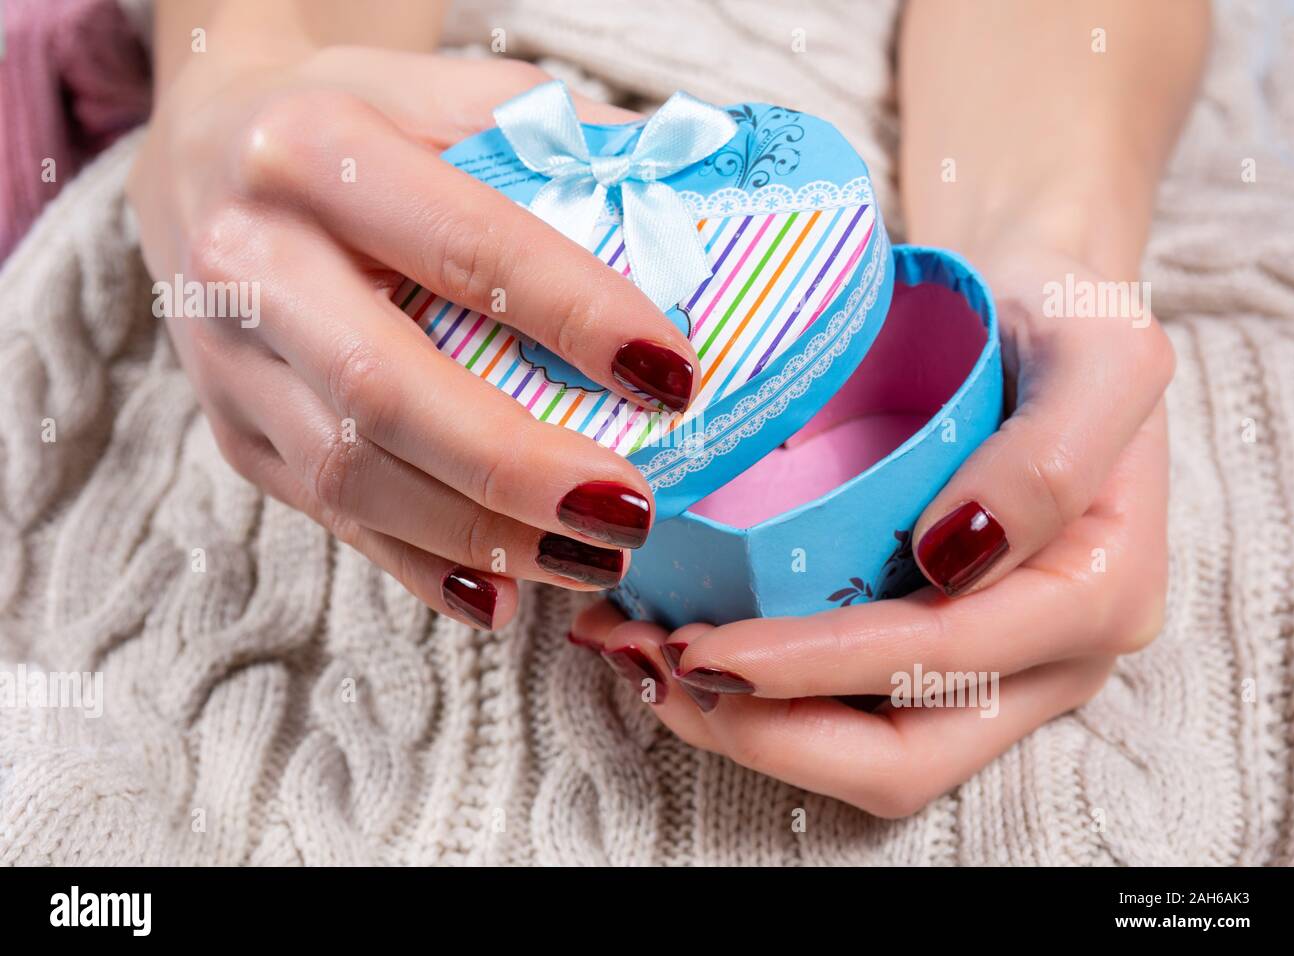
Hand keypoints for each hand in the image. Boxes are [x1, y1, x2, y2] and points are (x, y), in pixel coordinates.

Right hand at [129, 48, 697, 629]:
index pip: (463, 247)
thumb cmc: (350, 123)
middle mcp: (249, 260)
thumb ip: (557, 140)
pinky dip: (427, 566)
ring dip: (486, 536)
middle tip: (630, 509)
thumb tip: (699, 203)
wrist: (203, 159)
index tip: (671, 377)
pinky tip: (505, 589)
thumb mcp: (444, 93)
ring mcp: (227, 360)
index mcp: (311, 152)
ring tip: (595, 557)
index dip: (574, 317)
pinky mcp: (234, 432)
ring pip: (355, 478)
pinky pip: (332, 519)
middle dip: (520, 467)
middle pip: (387, 391)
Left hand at [570, 248, 1173, 817]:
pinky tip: (670, 638)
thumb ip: (1050, 458)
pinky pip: (839, 706)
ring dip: (743, 724)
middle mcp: (1046, 656)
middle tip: (660, 669)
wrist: (1031, 302)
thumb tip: (950, 556)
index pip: (943, 663)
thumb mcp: (1095, 350)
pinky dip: (750, 691)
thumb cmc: (1063, 313)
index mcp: (1094, 595)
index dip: (819, 669)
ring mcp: (984, 663)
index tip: (709, 650)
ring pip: (860, 751)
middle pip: (902, 760)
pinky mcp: (925, 645)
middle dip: (769, 733)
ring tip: (640, 656)